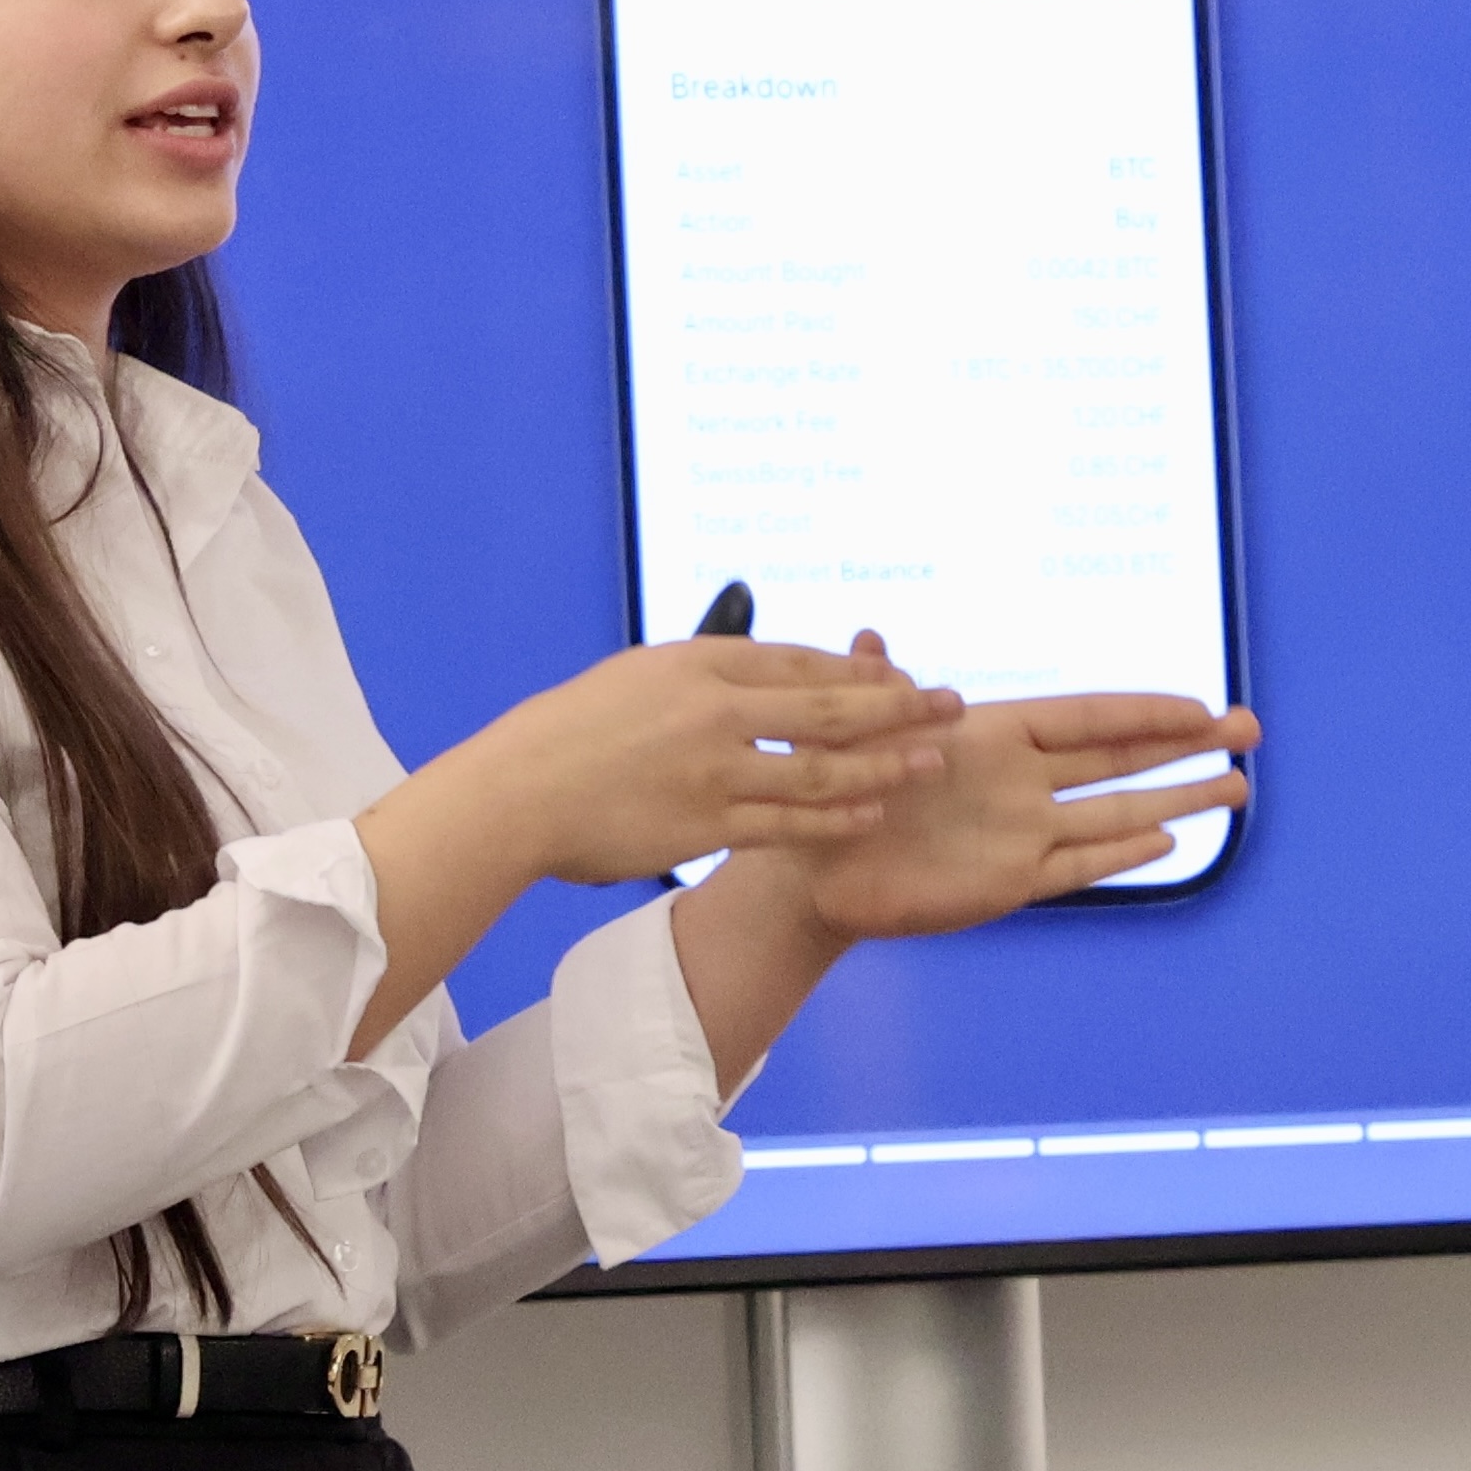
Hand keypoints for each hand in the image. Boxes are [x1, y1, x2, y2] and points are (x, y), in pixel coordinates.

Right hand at [471, 633, 965, 886]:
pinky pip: (790, 822)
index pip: (800, 662)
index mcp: (698, 663)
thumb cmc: (573, 730)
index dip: (858, 672)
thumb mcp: (638, 675)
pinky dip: (837, 817)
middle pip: (830, 707)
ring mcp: (715, 771)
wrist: (519, 791)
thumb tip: (751, 644)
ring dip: (886, 766)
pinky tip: (872, 812)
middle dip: (899, 707)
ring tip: (932, 764)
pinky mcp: (707, 826)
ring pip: (822, 769)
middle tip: (950, 705)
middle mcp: (716, 711)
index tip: (900, 676)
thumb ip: (702, 665)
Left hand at [775, 670, 1259, 941]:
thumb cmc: (837, 789)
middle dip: (1185, 747)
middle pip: (1120, 760)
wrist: (812, 869)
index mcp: (994, 737)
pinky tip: (1168, 841)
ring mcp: (1022, 834)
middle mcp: (1021, 783)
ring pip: (1116, 815)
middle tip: (1251, 732)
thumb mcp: (857, 733)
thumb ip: (879, 692)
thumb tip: (868, 639)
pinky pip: (1078, 866)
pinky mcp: (1010, 882)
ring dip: (1175, 801)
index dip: (1145, 713)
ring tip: (1237, 789)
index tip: (1202, 707)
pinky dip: (1122, 856)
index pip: (1086, 719)